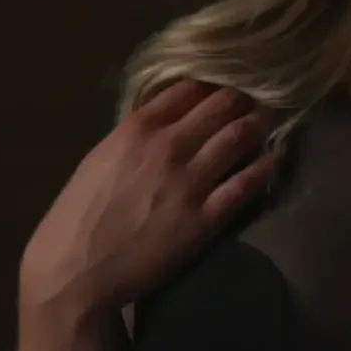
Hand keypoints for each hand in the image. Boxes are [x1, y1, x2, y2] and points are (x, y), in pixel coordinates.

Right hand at [20, 80, 279, 314]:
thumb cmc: (79, 215)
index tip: (228, 78)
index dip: (213, 79)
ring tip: (274, 119)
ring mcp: (190, 181)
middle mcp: (168, 146)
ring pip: (239, 137)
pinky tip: (275, 159)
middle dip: (244, 97)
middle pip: (221, 105)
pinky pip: (245, 184)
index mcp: (138, 128)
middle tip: (261, 95)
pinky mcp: (205, 218)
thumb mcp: (101, 158)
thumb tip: (165, 120)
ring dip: (260, 124)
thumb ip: (134, 136)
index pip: (189, 87)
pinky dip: (265, 167)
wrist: (75, 271)